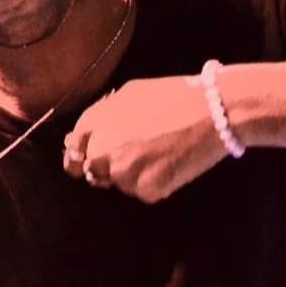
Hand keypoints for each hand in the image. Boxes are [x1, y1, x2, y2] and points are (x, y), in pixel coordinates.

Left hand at [63, 75, 229, 202]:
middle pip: (93, 171)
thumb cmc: (171, 96)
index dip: (80, 156)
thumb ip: (103, 116)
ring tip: (159, 152)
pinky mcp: (147, 190)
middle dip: (107, 167)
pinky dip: (154, 183)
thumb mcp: (128, 94)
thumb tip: (82, 137)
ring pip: (120, 183)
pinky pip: (143, 192)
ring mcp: (123, 173)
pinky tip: (170, 163)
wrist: (211, 111)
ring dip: (133, 175)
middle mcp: (103, 150)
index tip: (89, 159)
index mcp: (95, 123)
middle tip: (136, 154)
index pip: (74, 150)